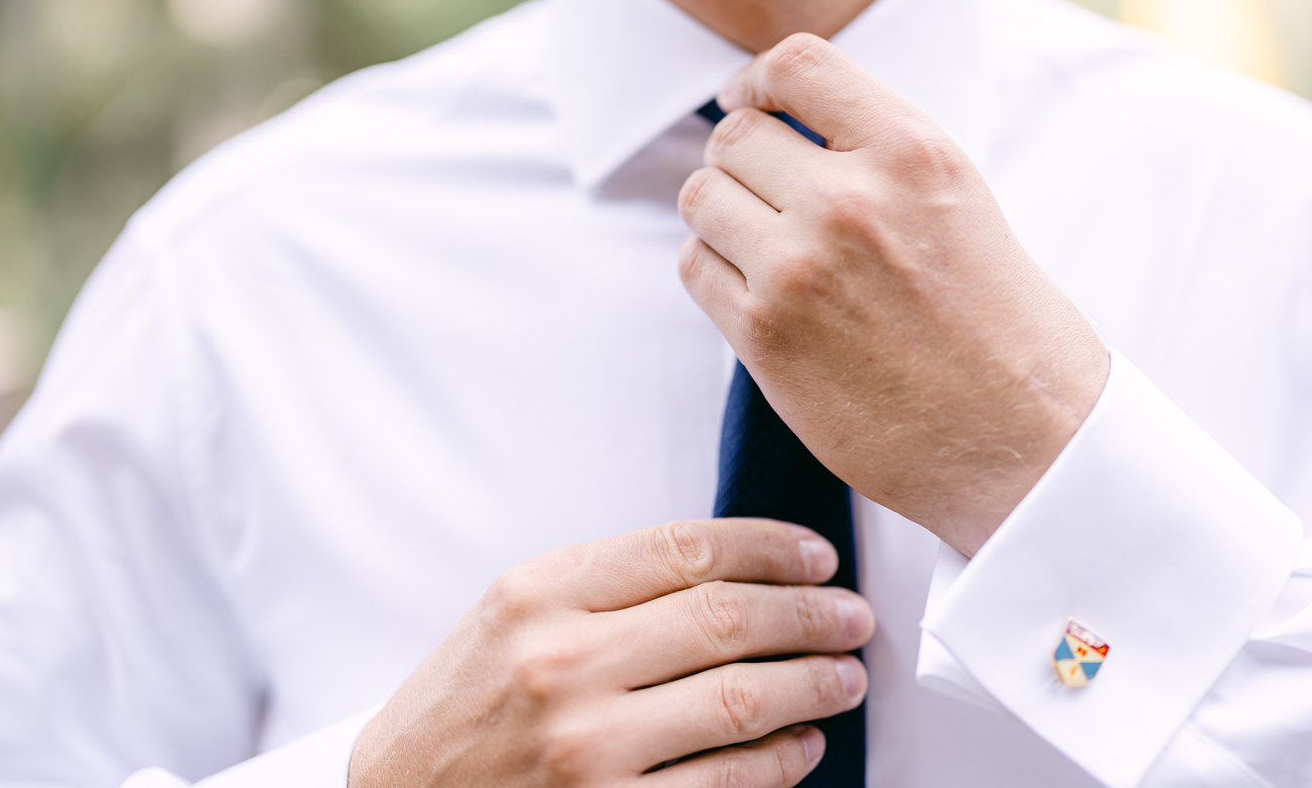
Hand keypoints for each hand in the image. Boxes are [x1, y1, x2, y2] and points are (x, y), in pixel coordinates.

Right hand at [349, 518, 872, 786]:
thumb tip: (734, 568)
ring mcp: (585, 746)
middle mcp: (561, 663)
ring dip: (813, 683)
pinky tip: (801, 744)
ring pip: (740, 698)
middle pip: (727, 617)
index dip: (771, 547)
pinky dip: (781, 760)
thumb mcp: (511, 614)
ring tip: (845, 675)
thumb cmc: (462, 706)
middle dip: (811, 612)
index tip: (815, 557)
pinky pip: (727, 783)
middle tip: (850, 616)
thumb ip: (606, 583)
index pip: (686, 547)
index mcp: (538, 594)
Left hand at [678, 34, 1110, 556]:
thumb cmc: (997, 321)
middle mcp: (850, 198)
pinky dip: (715, 272)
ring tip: (764, 248)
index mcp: (910, 150)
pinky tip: (760, 294)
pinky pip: (694, 267)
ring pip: (701, 197)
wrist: (1023, 439)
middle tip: (766, 197)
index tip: (752, 105)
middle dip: (741, 161)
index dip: (757, 81)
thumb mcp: (956, 197)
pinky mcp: (765, 335)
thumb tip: (781, 119)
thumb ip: (873, 149)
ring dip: (722, 217)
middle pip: (733, 136)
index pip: (795, 63)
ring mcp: (800, 268)